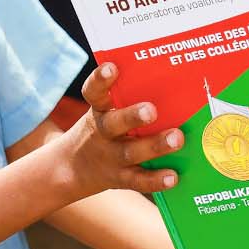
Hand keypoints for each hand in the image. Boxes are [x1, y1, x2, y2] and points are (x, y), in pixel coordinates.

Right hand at [46, 62, 182, 200]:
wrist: (71, 167)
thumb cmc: (103, 128)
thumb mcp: (105, 110)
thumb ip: (129, 97)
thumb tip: (174, 79)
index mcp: (98, 110)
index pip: (94, 92)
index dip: (100, 79)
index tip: (111, 68)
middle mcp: (102, 132)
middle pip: (113, 123)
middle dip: (132, 116)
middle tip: (152, 110)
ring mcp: (110, 157)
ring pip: (130, 152)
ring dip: (154, 146)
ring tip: (177, 138)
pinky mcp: (119, 178)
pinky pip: (138, 180)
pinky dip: (155, 179)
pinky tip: (173, 177)